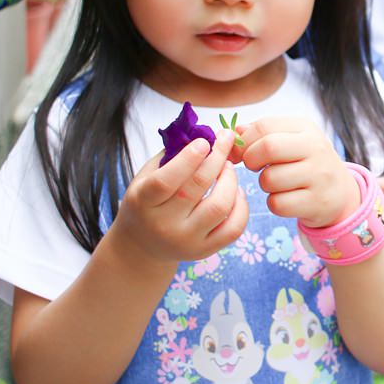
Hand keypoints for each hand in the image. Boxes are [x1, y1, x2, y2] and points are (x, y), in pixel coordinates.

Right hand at [113, 130, 246, 266]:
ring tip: (228, 167)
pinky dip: (241, 205)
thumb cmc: (147, 201)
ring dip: (230, 180)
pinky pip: (234, 227)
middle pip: (198, 188)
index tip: (205, 141)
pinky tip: (235, 191)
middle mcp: (164, 225)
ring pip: (220, 206)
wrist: (142, 245)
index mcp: (143, 202)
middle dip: (217, 158)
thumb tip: (205, 132)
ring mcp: (186, 241)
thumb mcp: (147, 176)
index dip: (188, 159)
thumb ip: (171, 155)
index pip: (166, 180)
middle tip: (225, 141)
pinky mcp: (204, 251)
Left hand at [236, 117, 358, 228]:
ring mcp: (319, 176)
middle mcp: (316, 148)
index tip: (240, 152)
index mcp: (306, 128)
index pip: (264, 126)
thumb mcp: (290, 140)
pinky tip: (286, 198)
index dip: (244, 141)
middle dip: (251, 160)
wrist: (339, 192)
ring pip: (270, 179)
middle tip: (254, 167)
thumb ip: (260, 134)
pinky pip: (278, 204)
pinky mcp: (317, 202)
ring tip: (276, 183)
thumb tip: (230, 134)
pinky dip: (275, 203)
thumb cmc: (305, 162)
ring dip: (264, 184)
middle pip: (268, 147)